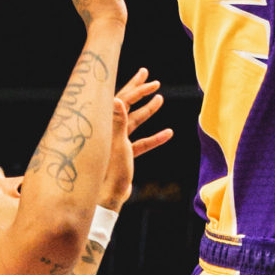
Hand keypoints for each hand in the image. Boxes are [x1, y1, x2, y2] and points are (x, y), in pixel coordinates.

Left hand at [98, 69, 171, 212]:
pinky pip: (141, 142)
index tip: (150, 79)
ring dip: (148, 111)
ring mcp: (117, 142)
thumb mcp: (118, 145)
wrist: (108, 197)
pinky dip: (154, 138)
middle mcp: (109, 129)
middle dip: (138, 91)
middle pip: (125, 105)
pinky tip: (168, 133)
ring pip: (134, 122)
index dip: (136, 88)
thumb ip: (118, 122)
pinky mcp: (123, 154)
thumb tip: (117, 99)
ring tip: (160, 99)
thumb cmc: (110, 172)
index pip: (121, 99)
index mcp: (106, 124)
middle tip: (149, 77)